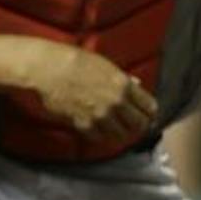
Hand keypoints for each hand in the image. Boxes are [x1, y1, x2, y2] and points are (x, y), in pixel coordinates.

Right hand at [26, 43, 156, 140]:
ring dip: (121, 133)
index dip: (150, 112)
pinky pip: (99, 138)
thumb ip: (123, 79)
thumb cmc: (76, 61)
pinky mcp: (84, 125)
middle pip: (139, 124)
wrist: (50, 69)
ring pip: (121, 135)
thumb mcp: (106, 65)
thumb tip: (136, 84)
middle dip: (140, 126)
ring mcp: (100, 115)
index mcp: (124, 85)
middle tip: (136, 126)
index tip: (148, 114)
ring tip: (119, 131)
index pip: (149, 106)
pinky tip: (100, 131)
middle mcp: (116, 102)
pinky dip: (101, 136)